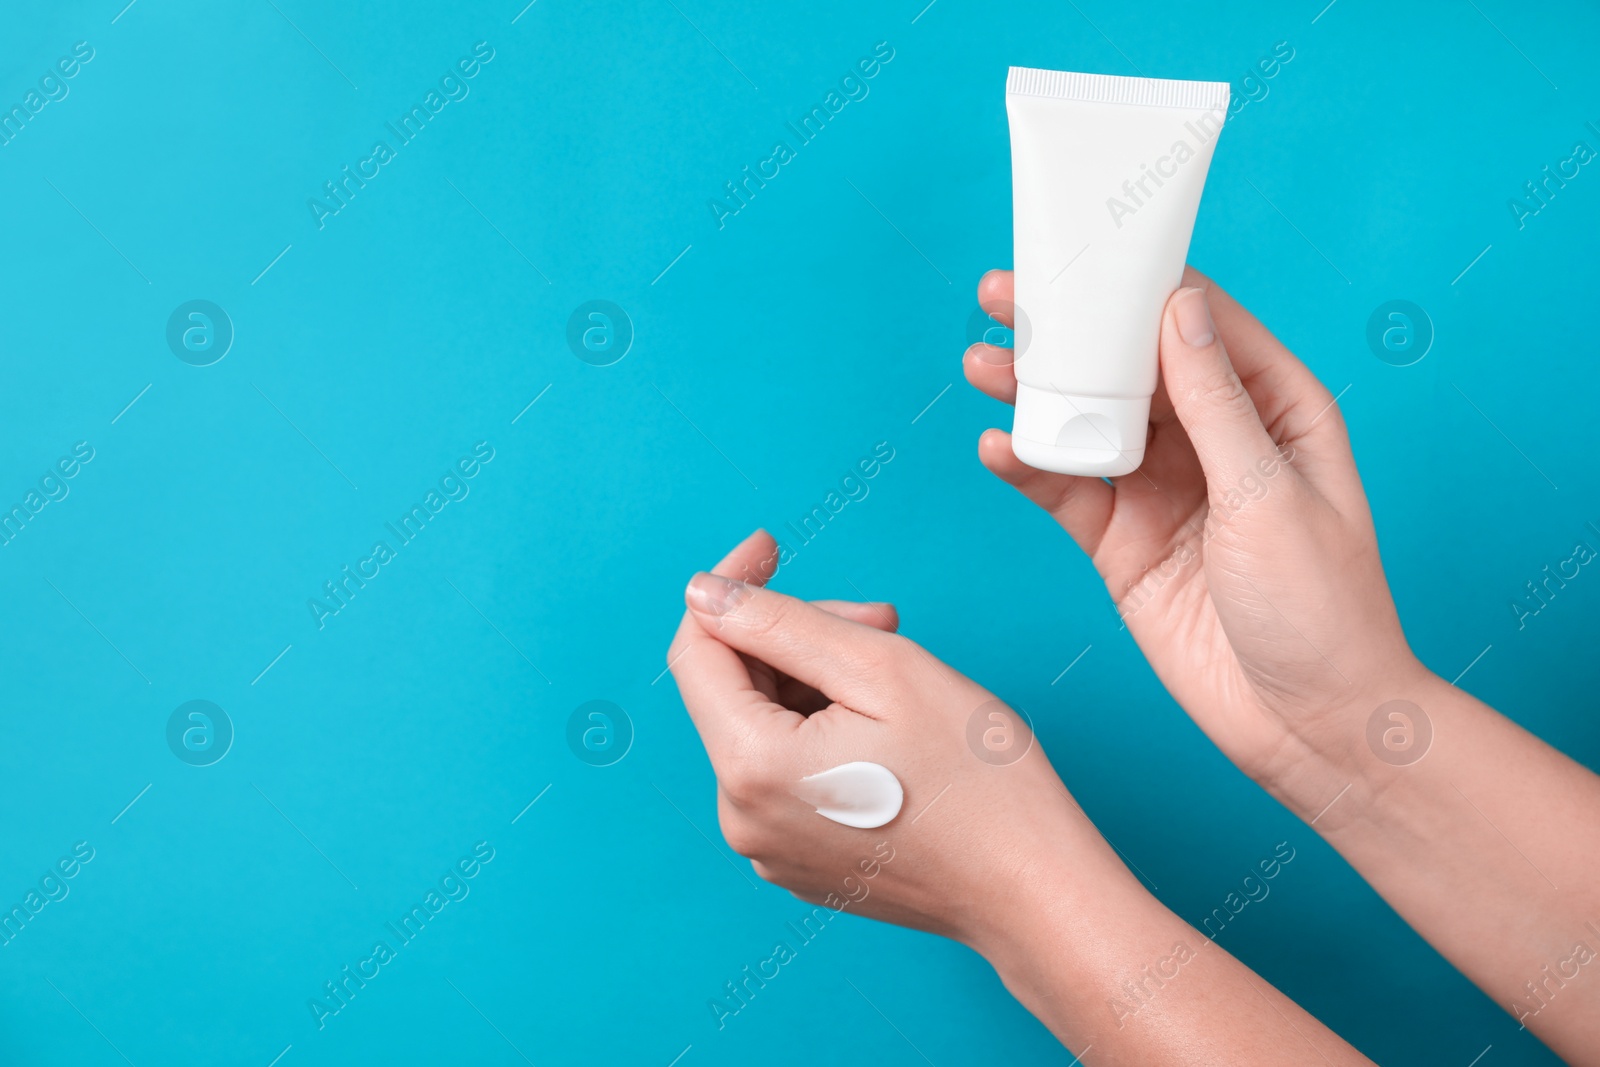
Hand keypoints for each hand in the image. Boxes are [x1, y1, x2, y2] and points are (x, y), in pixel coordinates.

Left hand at [667, 530, 1378, 1065]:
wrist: (1033, 890)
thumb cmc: (977, 781)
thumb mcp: (881, 668)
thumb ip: (780, 622)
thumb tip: (703, 594)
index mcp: (750, 768)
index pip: (695, 652)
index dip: (729, 587)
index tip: (771, 546)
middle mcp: (743, 817)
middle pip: (734, 688)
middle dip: (796, 635)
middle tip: (883, 620)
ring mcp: (769, 847)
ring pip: (764, 726)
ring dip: (816, 681)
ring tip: (897, 679)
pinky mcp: (800, 859)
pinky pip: (786, 771)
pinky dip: (823, 730)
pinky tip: (888, 726)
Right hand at [963, 269, 1427, 811]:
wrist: (1307, 726)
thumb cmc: (1323, 609)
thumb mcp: (1270, 494)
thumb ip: (1216, 405)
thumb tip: (1180, 311)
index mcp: (1274, 411)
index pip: (1201, 326)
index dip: (1142, 287)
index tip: (1085, 254)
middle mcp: (1215, 442)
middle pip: (1130, 368)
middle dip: (1069, 333)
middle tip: (1006, 296)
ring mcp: (1164, 492)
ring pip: (1089, 424)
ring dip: (1036, 395)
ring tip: (981, 364)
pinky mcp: (1123, 544)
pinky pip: (1068, 493)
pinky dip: (1031, 469)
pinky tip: (998, 447)